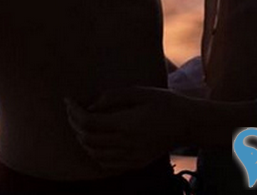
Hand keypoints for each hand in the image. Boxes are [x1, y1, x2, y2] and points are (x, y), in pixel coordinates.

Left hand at [65, 86, 186, 171]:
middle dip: (74, 124)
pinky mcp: (136, 163)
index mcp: (127, 125)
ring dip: (81, 139)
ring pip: (94, 154)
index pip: (89, 123)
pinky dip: (94, 154)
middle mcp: (127, 145)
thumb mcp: (140, 92)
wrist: (188, 123)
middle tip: (70, 110)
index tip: (68, 100)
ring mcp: (131, 157)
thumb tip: (92, 105)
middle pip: (88, 139)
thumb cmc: (165, 102)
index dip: (74, 111)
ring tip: (78, 123)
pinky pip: (107, 164)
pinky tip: (93, 141)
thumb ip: (114, 97)